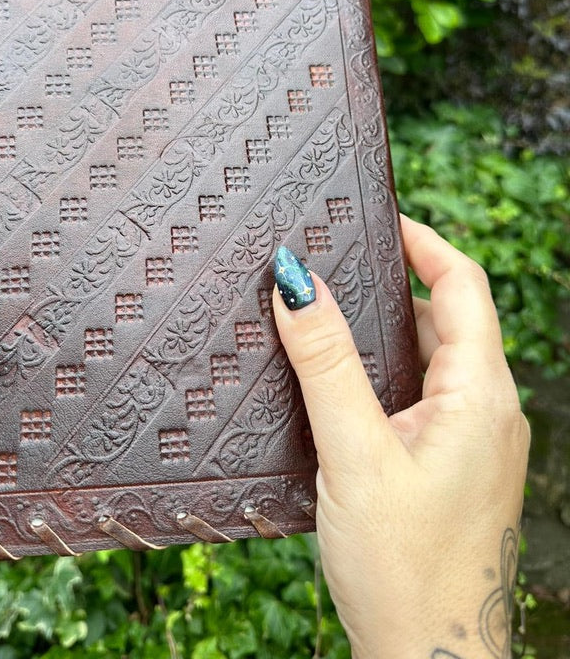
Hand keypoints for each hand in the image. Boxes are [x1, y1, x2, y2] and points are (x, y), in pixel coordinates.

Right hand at [273, 215, 529, 658]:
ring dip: (383, 332)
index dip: (422, 241)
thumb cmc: (404, 568)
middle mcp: (486, 410)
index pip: (462, 285)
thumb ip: (326, 364)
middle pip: (445, 316)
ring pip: (430, 358)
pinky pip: (423, 395)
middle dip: (390, 284)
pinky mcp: (452, 465)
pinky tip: (339, 387)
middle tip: (331, 266)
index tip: (375, 216)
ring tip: (325, 320)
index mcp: (479, 395)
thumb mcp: (355, 454)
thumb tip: (298, 283)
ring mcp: (473, 440)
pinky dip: (384, 374)